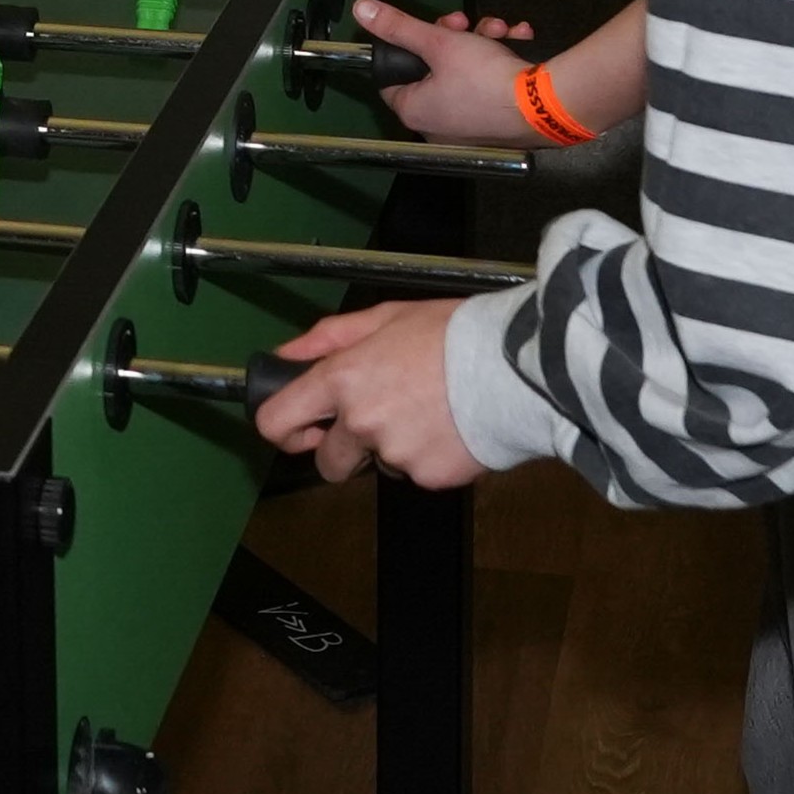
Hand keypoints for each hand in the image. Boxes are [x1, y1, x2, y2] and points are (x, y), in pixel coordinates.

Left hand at [253, 297, 480, 487]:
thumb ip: (328, 338)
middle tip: (376, 424)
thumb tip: (285, 355)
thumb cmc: (453, 333)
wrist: (516, 365)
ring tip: (431, 412)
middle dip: (343, 451)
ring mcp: (394, 454)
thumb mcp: (386, 316)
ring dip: (393, 448)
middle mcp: (360, 422)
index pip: (276, 422)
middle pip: (327, 462)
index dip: (284, 429)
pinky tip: (453, 428)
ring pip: (379, 465)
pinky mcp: (429, 477)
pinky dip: (430, 456)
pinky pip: (417, 472)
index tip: (302, 428)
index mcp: (342, 380)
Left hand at [352, 0, 544, 142]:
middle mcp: (437, 127)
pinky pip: (491, 87)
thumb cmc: (484, 78)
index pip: (392, 77)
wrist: (545, 106)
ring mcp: (470, 129)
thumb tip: (361, 10)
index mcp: (414, 111)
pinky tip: (518, 39)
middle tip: (463, 23)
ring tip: (498, 29)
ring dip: (482, 43)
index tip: (426, 28)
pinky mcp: (499, 126)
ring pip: (467, 73)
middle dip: (453, 38)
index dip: (406, 48)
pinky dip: (502, 61)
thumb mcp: (439, 42)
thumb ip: (399, 26)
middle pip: (434, 70)